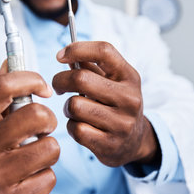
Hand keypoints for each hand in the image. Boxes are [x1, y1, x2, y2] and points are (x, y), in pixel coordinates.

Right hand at [0, 70, 59, 193]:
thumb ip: (2, 94)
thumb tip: (8, 61)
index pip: (4, 85)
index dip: (32, 79)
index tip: (44, 88)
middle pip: (36, 115)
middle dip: (49, 120)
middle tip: (42, 129)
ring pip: (50, 147)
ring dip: (49, 152)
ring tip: (34, 157)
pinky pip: (49, 177)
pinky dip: (46, 177)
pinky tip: (30, 180)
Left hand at [52, 41, 160, 167]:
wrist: (135, 141)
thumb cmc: (115, 105)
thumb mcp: (113, 82)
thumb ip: (91, 67)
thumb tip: (66, 54)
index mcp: (129, 76)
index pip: (103, 51)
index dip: (77, 49)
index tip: (60, 56)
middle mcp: (129, 98)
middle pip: (81, 78)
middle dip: (60, 81)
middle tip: (58, 86)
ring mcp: (122, 123)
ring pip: (74, 106)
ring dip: (67, 107)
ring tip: (76, 110)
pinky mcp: (110, 144)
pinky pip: (76, 129)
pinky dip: (72, 126)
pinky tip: (80, 126)